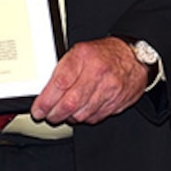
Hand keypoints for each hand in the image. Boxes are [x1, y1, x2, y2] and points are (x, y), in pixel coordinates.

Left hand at [29, 36, 146, 124]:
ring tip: (62, 114)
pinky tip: (79, 112)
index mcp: (83, 57)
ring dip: (68, 118)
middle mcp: (97, 73)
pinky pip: (95, 117)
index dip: (46, 101)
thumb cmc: (102, 54)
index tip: (38, 109)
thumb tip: (45, 90)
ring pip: (82, 113)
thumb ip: (63, 69)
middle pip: (70, 102)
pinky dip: (84, 118)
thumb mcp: (79, 51)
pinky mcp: (117, 102)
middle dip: (54, 114)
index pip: (60, 83)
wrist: (132, 56)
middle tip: (47, 115)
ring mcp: (109, 89)